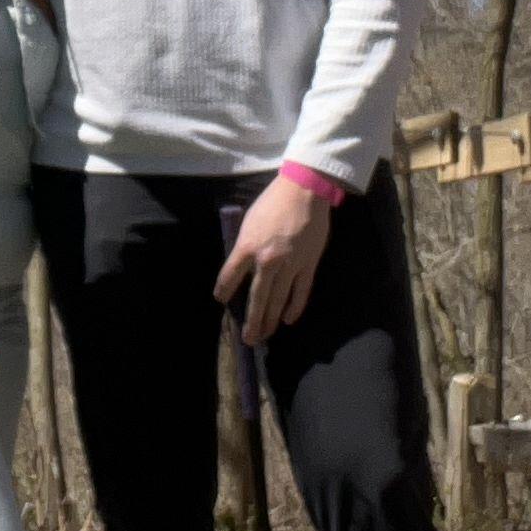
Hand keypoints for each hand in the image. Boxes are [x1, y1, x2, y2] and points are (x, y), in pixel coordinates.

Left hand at [213, 173, 330, 345]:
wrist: (304, 191)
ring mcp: (290, 265)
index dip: (224, 291)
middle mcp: (267, 260)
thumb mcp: (249, 222)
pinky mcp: (308, 264)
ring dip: (270, 321)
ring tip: (264, 335)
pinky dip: (294, 307)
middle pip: (256, 298)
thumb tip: (240, 267)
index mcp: (247, 247)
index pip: (229, 277)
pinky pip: (301, 292)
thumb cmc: (272, 202)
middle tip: (248, 339)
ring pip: (278, 300)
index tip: (222, 300)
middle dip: (251, 321)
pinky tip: (288, 320)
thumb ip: (244, 246)